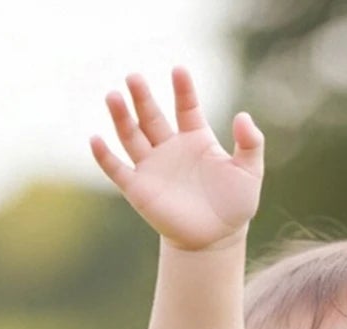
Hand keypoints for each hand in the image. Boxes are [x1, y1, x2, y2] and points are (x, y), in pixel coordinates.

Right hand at [91, 66, 262, 250]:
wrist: (215, 241)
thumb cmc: (234, 205)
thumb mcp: (249, 173)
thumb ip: (251, 143)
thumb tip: (243, 117)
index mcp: (195, 137)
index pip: (186, 106)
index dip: (183, 89)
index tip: (179, 71)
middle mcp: (170, 147)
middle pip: (151, 115)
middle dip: (142, 97)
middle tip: (133, 77)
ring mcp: (152, 167)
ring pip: (131, 136)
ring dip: (121, 117)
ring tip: (113, 96)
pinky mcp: (138, 189)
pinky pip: (117, 169)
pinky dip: (104, 156)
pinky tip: (95, 139)